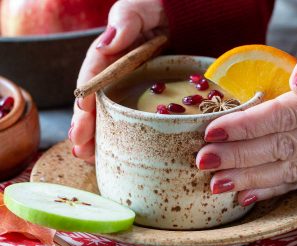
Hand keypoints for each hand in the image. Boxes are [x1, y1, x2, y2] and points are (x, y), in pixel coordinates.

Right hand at [69, 0, 167, 162]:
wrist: (194, 26)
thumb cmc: (166, 15)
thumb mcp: (146, 10)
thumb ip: (127, 18)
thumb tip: (107, 44)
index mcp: (113, 54)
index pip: (95, 74)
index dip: (87, 93)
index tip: (83, 111)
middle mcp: (117, 76)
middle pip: (97, 102)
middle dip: (86, 124)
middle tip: (80, 144)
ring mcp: (129, 92)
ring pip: (108, 117)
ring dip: (96, 138)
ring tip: (87, 156)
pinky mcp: (143, 104)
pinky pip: (128, 123)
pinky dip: (117, 139)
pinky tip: (108, 154)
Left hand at [196, 91, 296, 206]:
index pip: (277, 117)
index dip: (244, 126)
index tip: (210, 132)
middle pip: (275, 147)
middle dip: (237, 156)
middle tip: (203, 161)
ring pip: (281, 171)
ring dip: (247, 178)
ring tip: (215, 185)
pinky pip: (290, 185)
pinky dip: (266, 191)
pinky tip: (242, 197)